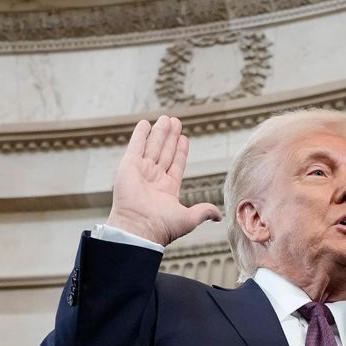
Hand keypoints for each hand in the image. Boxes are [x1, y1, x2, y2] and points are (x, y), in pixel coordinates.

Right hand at [107, 115, 221, 245]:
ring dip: (159, 132)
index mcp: (167, 189)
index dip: (180, 151)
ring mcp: (140, 171)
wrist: (139, 227)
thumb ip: (203, 211)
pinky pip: (135, 146)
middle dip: (170, 137)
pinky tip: (145, 124)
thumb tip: (218, 215)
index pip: (176, 164)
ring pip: (152, 147)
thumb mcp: (188, 218)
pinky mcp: (128, 166)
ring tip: (166, 118)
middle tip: (175, 121)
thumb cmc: (161, 227)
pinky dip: (140, 135)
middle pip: (164, 152)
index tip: (184, 138)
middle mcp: (153, 179)